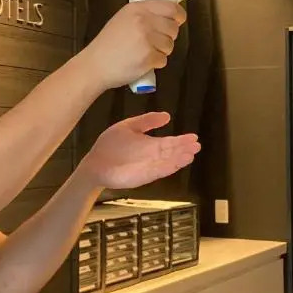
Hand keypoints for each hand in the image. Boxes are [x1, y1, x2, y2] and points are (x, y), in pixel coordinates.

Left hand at [77, 112, 200, 189]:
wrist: (96, 162)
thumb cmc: (111, 145)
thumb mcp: (129, 126)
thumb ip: (147, 121)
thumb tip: (167, 115)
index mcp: (151, 144)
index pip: (169, 142)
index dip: (181, 140)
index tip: (194, 137)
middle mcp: (152, 156)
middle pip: (171, 152)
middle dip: (184, 149)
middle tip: (197, 145)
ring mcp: (149, 167)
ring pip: (167, 163)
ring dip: (179, 159)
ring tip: (190, 155)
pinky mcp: (143, 176)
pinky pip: (157, 172)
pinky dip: (167, 168)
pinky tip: (176, 164)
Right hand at [79, 1, 186, 90]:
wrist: (95, 65)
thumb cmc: (108, 45)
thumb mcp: (123, 19)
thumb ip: (144, 14)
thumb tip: (167, 16)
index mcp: (137, 9)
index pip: (171, 7)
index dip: (179, 15)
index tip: (178, 20)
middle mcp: (143, 21)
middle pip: (173, 28)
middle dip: (167, 37)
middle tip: (153, 42)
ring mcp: (146, 39)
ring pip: (170, 45)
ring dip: (161, 52)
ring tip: (143, 52)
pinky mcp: (148, 56)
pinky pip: (163, 60)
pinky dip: (154, 64)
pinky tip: (141, 61)